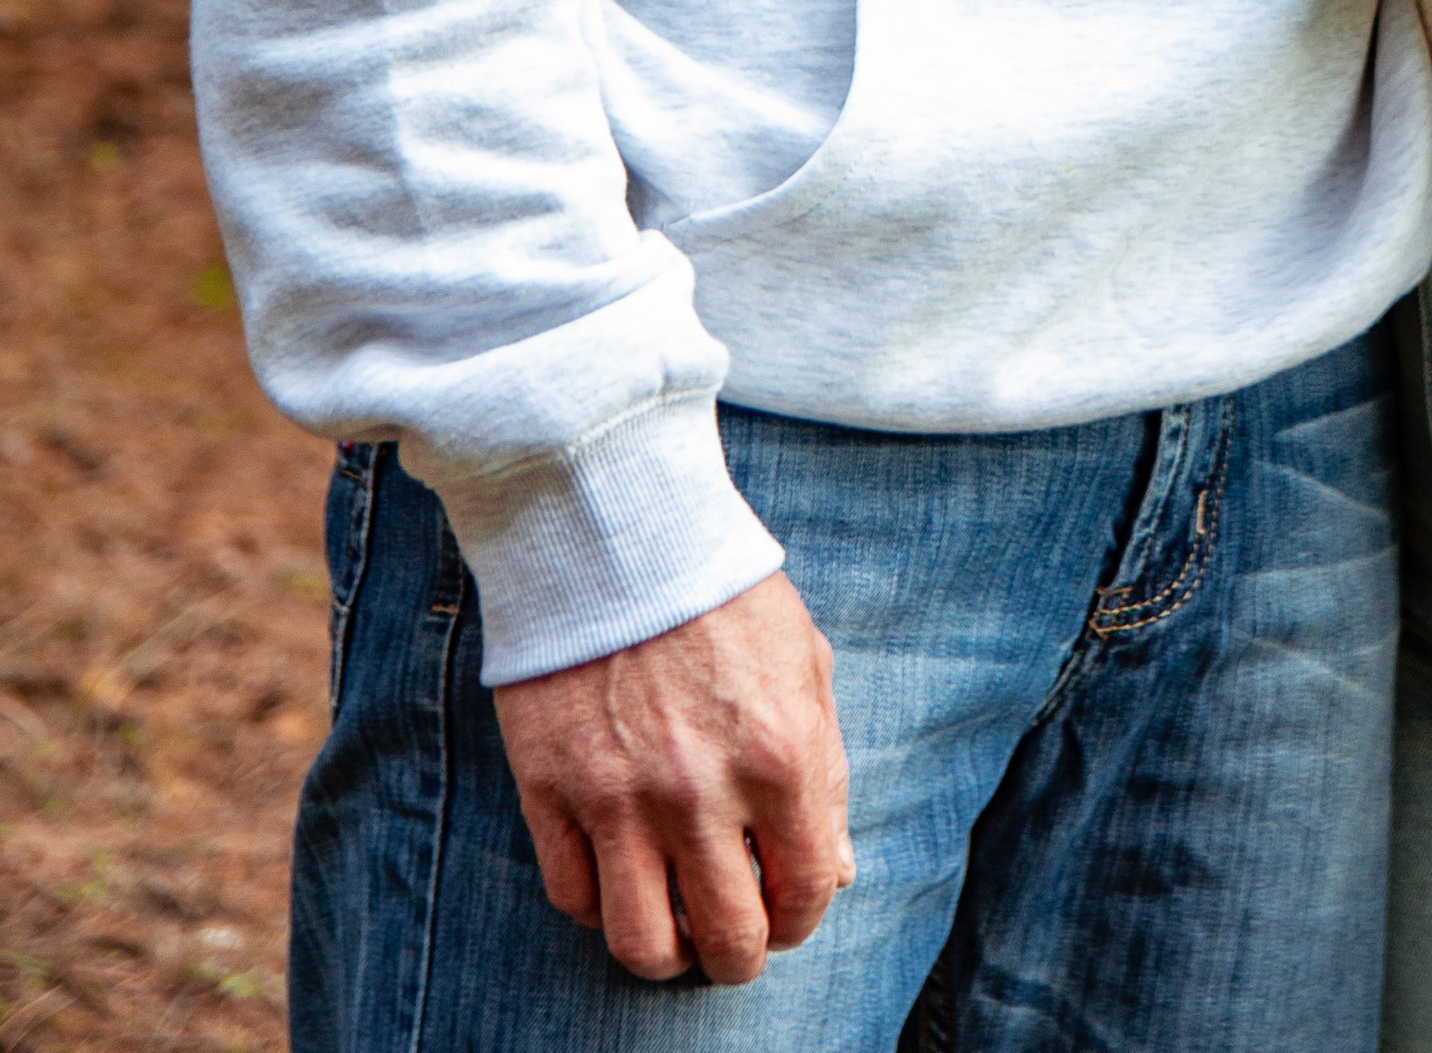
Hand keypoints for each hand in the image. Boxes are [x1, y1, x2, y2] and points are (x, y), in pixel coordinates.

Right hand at [493, 569, 852, 986]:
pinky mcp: (551, 790)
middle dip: (738, 954)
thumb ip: (824, 773)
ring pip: (643, 946)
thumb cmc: (720, 589)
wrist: (616, 525)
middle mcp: (703, 791)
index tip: (785, 907)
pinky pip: (575, 899)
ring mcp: (621, 798)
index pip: (805, 894)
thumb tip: (832, 873)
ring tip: (673, 924)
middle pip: (728, 941)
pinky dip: (600, 906)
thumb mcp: (804, 663)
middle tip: (731, 933)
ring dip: (667, 953)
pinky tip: (618, 874)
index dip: (800, 918)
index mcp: (782, 755)